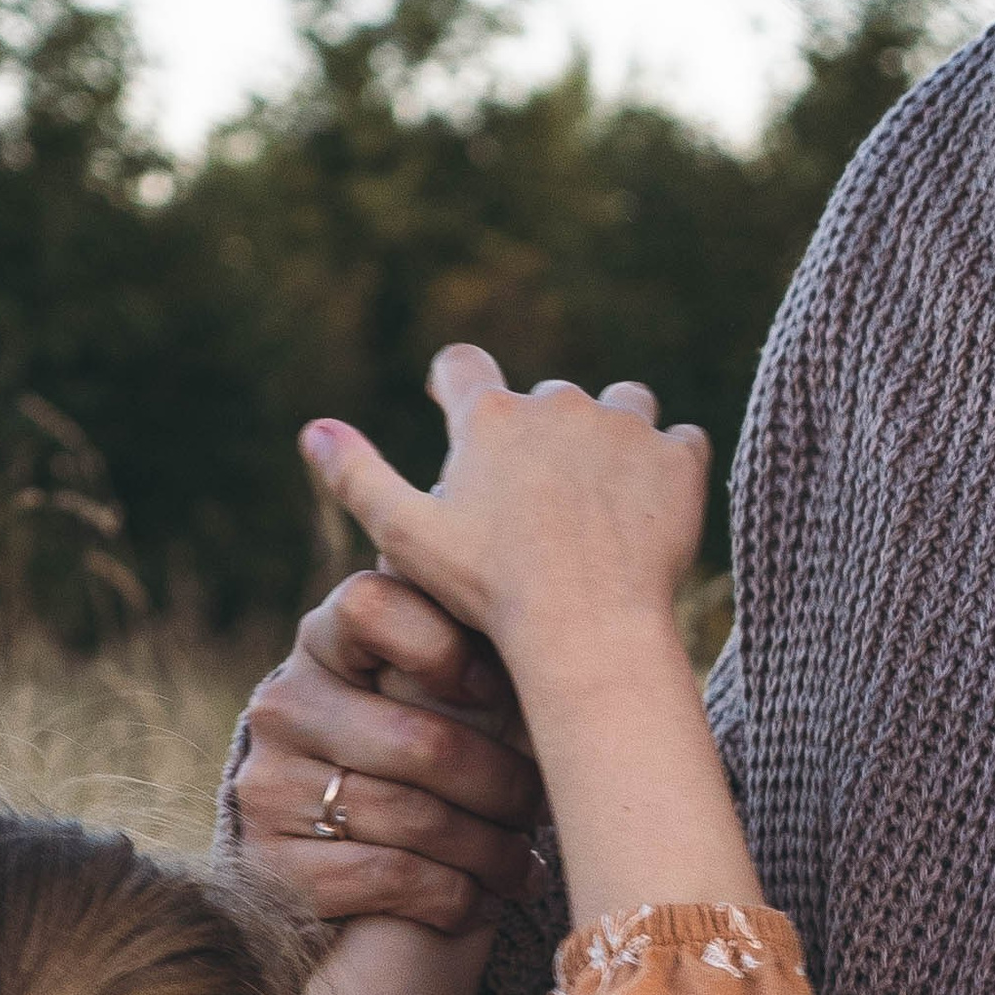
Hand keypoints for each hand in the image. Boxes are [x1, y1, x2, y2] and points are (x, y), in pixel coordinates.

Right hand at [227, 565, 546, 939]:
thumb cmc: (421, 763)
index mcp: (326, 643)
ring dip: (492, 854)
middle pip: (422, 742)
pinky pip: (391, 878)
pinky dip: (455, 897)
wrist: (335, 870)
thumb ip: (474, 649)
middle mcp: (285, 706)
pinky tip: (482, 900)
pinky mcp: (274, 866)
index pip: (371, 604)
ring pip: (415, 820)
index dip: (445, 646)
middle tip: (541, 811)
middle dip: (505, 788)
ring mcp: (269, 786)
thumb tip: (563, 617)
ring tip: (526, 868)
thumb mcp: (435, 696)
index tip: (494, 689)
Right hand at [303, 350, 708, 690]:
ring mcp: (622, 426)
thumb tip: (312, 429)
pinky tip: (658, 510)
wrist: (587, 628)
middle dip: (548, 437)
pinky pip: (682, 443)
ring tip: (610, 499)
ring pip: (624, 405)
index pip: (462, 366)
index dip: (459, 387)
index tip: (461, 412)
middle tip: (550, 503)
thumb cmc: (490, 592)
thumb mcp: (407, 539)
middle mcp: (556, 403)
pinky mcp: (677, 460)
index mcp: (487, 415)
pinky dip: (672, 469)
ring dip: (618, 438)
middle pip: (550, 398)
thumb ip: (359, 478)